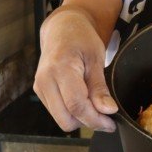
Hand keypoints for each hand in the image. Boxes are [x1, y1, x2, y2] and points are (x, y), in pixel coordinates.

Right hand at [33, 14, 117, 132]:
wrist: (62, 29)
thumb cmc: (81, 38)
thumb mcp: (96, 58)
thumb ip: (99, 87)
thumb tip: (108, 110)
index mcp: (60, 68)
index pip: (76, 105)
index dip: (95, 119)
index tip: (112, 122)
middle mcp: (45, 80)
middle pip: (66, 118)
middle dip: (89, 122)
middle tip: (107, 117)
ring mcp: (40, 87)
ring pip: (62, 119)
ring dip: (81, 119)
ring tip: (97, 106)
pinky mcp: (40, 92)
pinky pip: (58, 113)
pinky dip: (73, 113)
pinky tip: (85, 101)